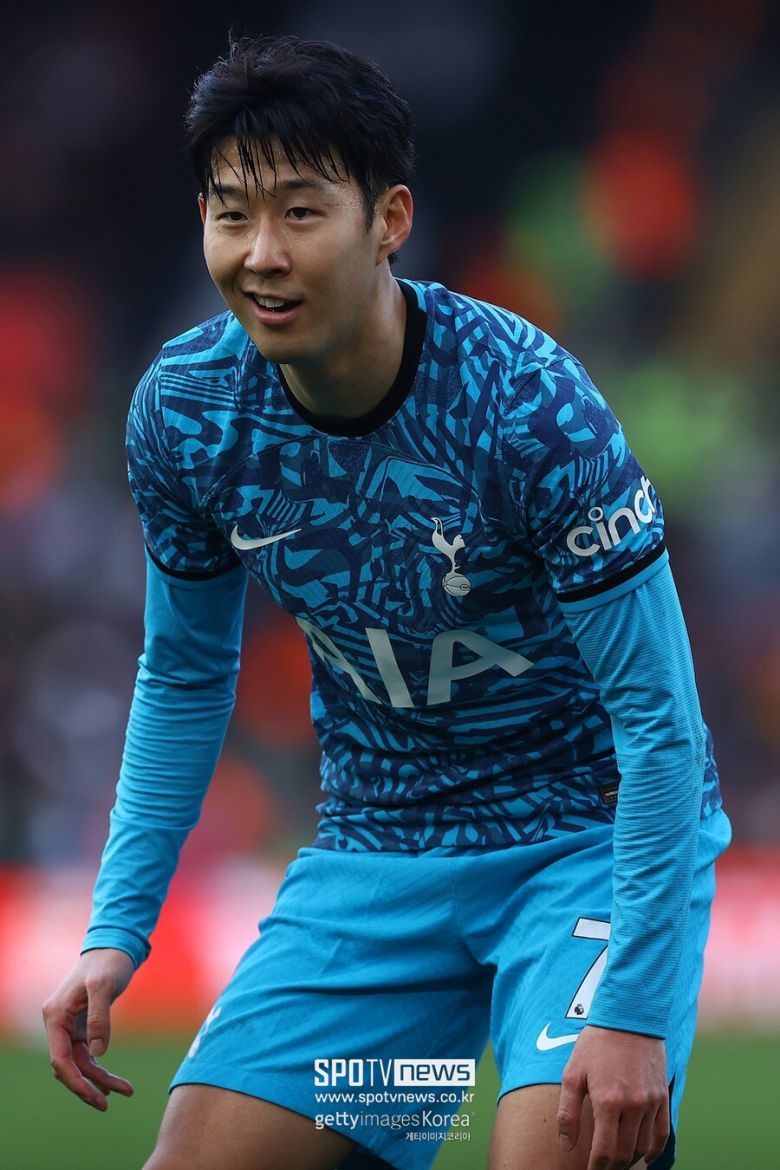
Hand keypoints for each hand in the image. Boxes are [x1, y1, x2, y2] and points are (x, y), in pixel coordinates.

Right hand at [42, 948, 135, 1110]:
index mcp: (55, 1016)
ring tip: (126, 1091)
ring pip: (81, 1063)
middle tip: (109, 1104)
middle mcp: (58, 1023)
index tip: (94, 1097)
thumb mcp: (104, 986)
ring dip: (100, 1079)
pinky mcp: (82, 1026)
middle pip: (69, 1066)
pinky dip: (100, 1068)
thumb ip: (99, 1018)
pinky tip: (115, 1083)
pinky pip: (88, 1055)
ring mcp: (69, 1026)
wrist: (114, 946)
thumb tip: (98, 1053)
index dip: (74, 1081)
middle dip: (88, 1086)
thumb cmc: (108, 962)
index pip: (60, 1059)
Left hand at [557, 1024, 668, 1168]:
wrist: (628, 1016)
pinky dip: (654, 1150)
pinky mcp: (662, 1096)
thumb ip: (568, 1111)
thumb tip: (566, 1144)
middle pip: (624, 1153)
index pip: (604, 1151)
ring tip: (617, 1161)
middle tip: (601, 1167)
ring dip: (630, 1158)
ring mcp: (651, 1102)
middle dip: (612, 1166)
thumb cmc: (595, 1043)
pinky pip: (661, 1133)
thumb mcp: (573, 1073)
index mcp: (608, 1101)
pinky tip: (644, 1156)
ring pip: (643, 1146)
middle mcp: (633, 1105)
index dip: (596, 1167)